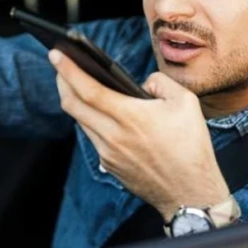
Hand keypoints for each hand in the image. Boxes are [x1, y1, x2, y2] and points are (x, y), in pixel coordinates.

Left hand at [49, 49, 230, 220]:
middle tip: (59, 64)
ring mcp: (108, 153)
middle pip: (72, 104)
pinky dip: (89, 120)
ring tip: (76, 84)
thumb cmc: (191, 147)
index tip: (55, 54)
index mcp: (130, 117)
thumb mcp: (186, 103)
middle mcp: (113, 136)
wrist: (191, 193)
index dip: (67, 70)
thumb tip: (141, 84)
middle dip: (62, 80)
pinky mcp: (110, 165)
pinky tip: (96, 111)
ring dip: (74, 101)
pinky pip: (92, 137)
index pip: (88, 89)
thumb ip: (160, 82)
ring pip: (80, 121)